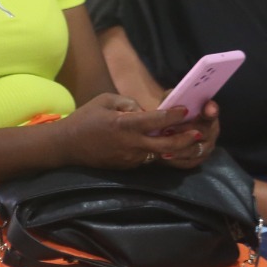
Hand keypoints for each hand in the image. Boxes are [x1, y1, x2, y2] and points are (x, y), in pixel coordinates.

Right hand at [57, 94, 199, 169]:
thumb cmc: (85, 118)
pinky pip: (147, 157)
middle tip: (198, 133)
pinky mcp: (128, 166)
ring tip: (190, 140)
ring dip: (175, 147)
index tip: (186, 110)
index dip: (174, 114)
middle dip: (185, 139)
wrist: (67, 146)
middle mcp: (131, 144)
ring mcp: (130, 158)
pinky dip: (158, 151)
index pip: (156, 119)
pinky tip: (167, 145)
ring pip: (159, 153)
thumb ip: (127, 103)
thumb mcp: (105, 100)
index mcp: (124, 125)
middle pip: (166, 144)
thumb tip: (143, 110)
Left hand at [160, 100, 219, 168]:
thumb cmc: (170, 113)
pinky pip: (188, 162)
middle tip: (168, 130)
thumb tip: (172, 99)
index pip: (213, 111)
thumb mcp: (170, 101)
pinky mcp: (197, 160)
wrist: (165, 130)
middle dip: (185, 131)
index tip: (208, 109)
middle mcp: (212, 130)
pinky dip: (176, 160)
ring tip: (162, 146)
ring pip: (194, 150)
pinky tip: (164, 156)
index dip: (211, 110)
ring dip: (178, 148)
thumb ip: (173, 97)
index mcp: (208, 113)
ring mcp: (206, 147)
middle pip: (204, 132)